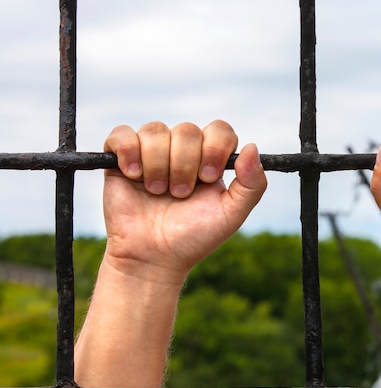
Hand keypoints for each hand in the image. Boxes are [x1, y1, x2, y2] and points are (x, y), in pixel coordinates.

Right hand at [102, 120, 266, 285]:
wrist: (154, 258)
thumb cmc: (194, 237)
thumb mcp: (232, 214)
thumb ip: (252, 184)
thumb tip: (253, 147)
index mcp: (210, 158)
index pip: (219, 129)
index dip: (215, 147)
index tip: (208, 178)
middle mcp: (182, 151)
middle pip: (187, 130)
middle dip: (184, 165)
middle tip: (180, 194)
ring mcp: (151, 153)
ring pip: (155, 131)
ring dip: (158, 165)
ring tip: (158, 193)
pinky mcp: (120, 160)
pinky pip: (121, 134)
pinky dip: (129, 152)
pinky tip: (134, 175)